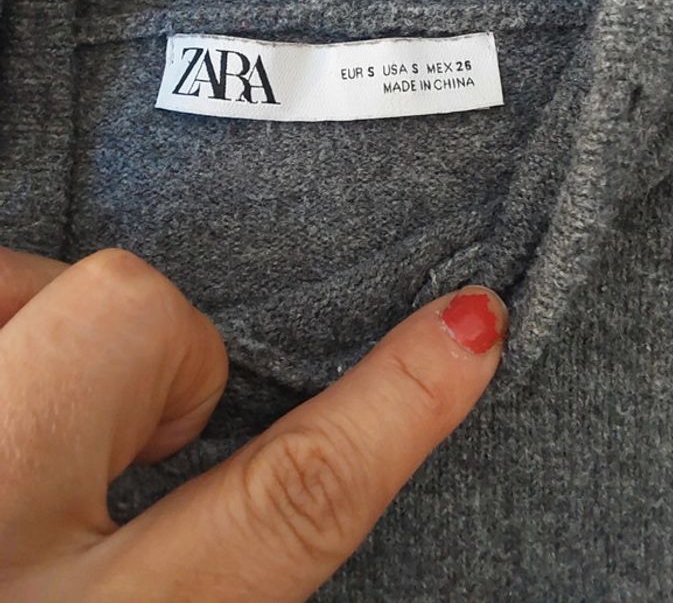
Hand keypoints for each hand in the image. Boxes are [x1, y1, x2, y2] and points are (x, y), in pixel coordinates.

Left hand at [0, 246, 506, 601]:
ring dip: (38, 327)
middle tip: (116, 425)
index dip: (395, 405)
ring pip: (21, 284)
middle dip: (152, 347)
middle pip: (131, 329)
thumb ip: (204, 549)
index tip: (466, 326)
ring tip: (18, 415)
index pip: (289, 501)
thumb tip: (228, 432)